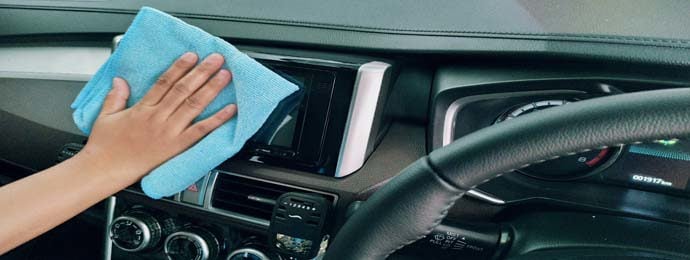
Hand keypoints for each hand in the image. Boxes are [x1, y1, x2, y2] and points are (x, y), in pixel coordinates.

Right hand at [80, 52, 236, 180]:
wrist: (104, 170)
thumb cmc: (105, 147)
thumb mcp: (105, 117)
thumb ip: (115, 97)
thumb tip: (120, 80)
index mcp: (142, 109)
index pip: (164, 82)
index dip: (179, 67)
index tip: (192, 55)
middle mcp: (158, 118)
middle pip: (183, 89)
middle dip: (202, 71)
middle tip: (216, 58)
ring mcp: (169, 132)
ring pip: (194, 105)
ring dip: (212, 88)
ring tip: (225, 75)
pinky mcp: (177, 147)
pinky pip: (201, 131)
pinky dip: (217, 120)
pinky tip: (230, 110)